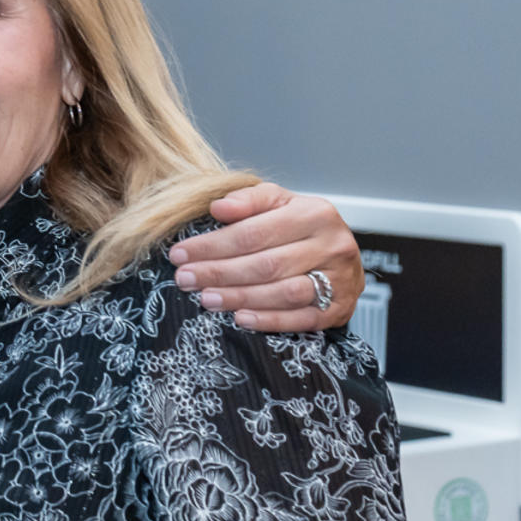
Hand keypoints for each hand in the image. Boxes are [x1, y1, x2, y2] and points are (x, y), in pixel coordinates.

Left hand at [169, 184, 361, 332]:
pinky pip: (302, 318)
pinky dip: (270, 320)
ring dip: (241, 298)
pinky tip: (241, 318)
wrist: (341, 253)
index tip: (180, 253)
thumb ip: (248, 200)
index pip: (254, 233)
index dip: (213, 245)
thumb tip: (218, 207)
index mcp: (315, 214)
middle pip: (266, 264)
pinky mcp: (340, 308)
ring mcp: (339, 279)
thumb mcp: (278, 202)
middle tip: (186, 279)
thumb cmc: (301, 226)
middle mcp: (331, 246)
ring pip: (284, 293)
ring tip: (207, 298)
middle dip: (219, 273)